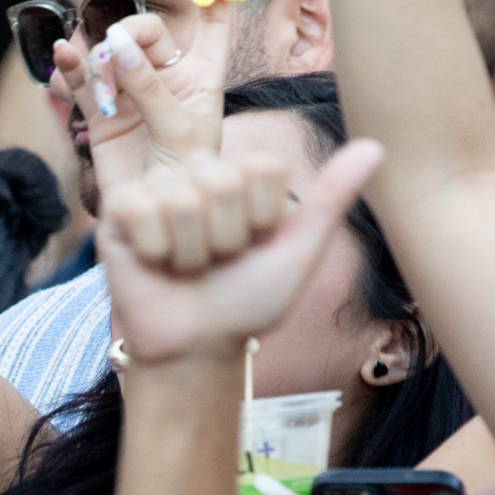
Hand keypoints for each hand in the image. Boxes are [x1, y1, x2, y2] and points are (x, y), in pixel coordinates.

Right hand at [51, 6, 231, 195]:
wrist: (155, 223)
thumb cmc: (184, 178)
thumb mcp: (178, 129)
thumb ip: (150, 86)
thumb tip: (117, 44)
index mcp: (202, 77)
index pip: (213, 27)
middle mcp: (168, 78)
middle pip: (148, 30)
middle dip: (130, 33)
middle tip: (114, 56)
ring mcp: (132, 92)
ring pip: (112, 51)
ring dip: (101, 62)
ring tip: (102, 96)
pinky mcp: (101, 112)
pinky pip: (82, 79)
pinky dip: (70, 65)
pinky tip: (62, 54)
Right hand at [101, 138, 383, 362]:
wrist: (198, 348)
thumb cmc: (249, 302)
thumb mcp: (299, 252)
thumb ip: (332, 197)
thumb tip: (377, 146)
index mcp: (244, 174)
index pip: (263, 170)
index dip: (262, 220)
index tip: (254, 246)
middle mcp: (200, 171)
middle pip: (222, 183)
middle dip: (225, 239)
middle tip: (216, 262)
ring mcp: (157, 186)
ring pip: (183, 202)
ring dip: (190, 252)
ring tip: (187, 267)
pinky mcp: (118, 208)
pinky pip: (142, 211)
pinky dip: (156, 250)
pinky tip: (155, 262)